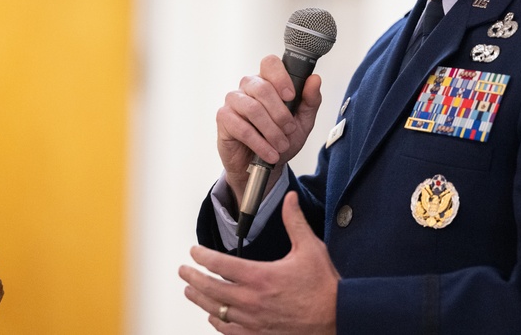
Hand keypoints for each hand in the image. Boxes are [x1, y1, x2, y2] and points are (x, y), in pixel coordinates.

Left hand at [179, 192, 338, 333]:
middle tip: (184, 271)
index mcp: (260, 277)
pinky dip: (217, 322)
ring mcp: (253, 321)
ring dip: (200, 300)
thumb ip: (294, 221)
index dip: (203, 257)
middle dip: (194, 278)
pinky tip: (213, 317)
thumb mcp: (310, 247)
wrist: (336, 316)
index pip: (220, 264)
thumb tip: (290, 198)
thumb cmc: (323, 285)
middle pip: (211, 289)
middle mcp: (252, 301)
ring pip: (216, 311)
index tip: (194, 252)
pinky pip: (229, 331)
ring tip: (191, 291)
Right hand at [217, 55, 322, 202]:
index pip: (270, 63)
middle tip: (289, 129)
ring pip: (253, 108)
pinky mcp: (224, 118)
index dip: (281, 77)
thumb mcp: (302, 122)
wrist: (262, 167)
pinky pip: (242, 128)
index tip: (291, 97)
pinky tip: (269, 152)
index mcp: (267, 80)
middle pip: (263, 88)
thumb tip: (315, 80)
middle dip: (280, 113)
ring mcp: (234, 101)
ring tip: (281, 145)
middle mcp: (248, 86)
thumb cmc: (279, 139)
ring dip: (271, 130)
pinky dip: (260, 143)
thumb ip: (310, 101)